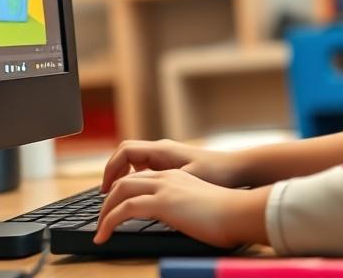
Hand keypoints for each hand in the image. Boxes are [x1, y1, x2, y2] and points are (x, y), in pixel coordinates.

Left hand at [94, 169, 269, 247]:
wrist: (240, 211)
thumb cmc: (228, 215)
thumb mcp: (200, 206)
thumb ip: (185, 208)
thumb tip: (180, 220)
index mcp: (176, 177)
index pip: (140, 177)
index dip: (124, 190)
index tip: (114, 205)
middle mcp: (167, 177)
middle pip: (124, 180)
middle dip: (107, 199)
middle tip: (101, 218)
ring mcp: (164, 187)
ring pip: (120, 191)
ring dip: (104, 211)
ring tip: (99, 231)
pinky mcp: (162, 202)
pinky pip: (124, 209)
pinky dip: (108, 222)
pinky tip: (104, 236)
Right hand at [100, 138, 243, 191]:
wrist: (237, 168)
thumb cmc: (216, 173)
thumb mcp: (187, 180)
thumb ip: (162, 181)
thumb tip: (138, 187)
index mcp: (162, 150)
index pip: (125, 151)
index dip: (111, 169)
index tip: (105, 189)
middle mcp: (162, 149)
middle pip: (125, 153)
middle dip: (112, 171)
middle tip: (106, 193)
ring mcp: (166, 155)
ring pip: (134, 159)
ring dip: (122, 173)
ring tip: (117, 194)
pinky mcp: (171, 162)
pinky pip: (145, 165)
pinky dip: (134, 175)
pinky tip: (137, 191)